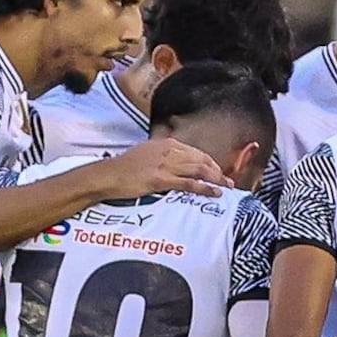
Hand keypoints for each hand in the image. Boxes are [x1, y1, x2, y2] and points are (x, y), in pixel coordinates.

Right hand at [101, 137, 226, 200]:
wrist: (108, 175)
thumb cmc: (125, 168)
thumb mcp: (147, 154)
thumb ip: (164, 156)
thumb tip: (179, 164)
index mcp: (165, 143)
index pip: (195, 152)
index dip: (210, 162)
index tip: (218, 172)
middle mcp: (167, 151)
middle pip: (201, 160)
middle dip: (217, 171)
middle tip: (228, 182)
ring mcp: (164, 165)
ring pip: (198, 170)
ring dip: (216, 179)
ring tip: (226, 187)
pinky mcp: (160, 179)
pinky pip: (188, 183)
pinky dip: (204, 188)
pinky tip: (214, 192)